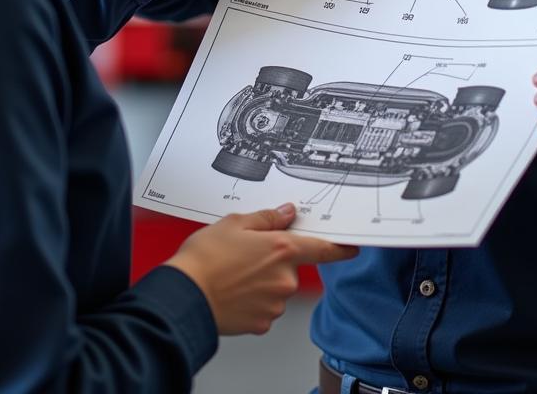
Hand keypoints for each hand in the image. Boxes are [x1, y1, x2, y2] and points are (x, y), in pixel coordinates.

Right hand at [167, 203, 357, 334]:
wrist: (185, 297)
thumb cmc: (205, 259)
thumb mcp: (233, 223)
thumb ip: (266, 218)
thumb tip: (286, 213)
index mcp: (281, 249)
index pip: (322, 248)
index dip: (340, 248)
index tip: (352, 247)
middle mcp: (284, 279)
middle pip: (291, 266)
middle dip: (274, 260)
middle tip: (246, 255)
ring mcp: (275, 304)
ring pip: (277, 288)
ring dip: (263, 281)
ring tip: (233, 274)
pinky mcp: (263, 323)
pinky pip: (265, 307)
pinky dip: (254, 300)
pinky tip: (234, 292)